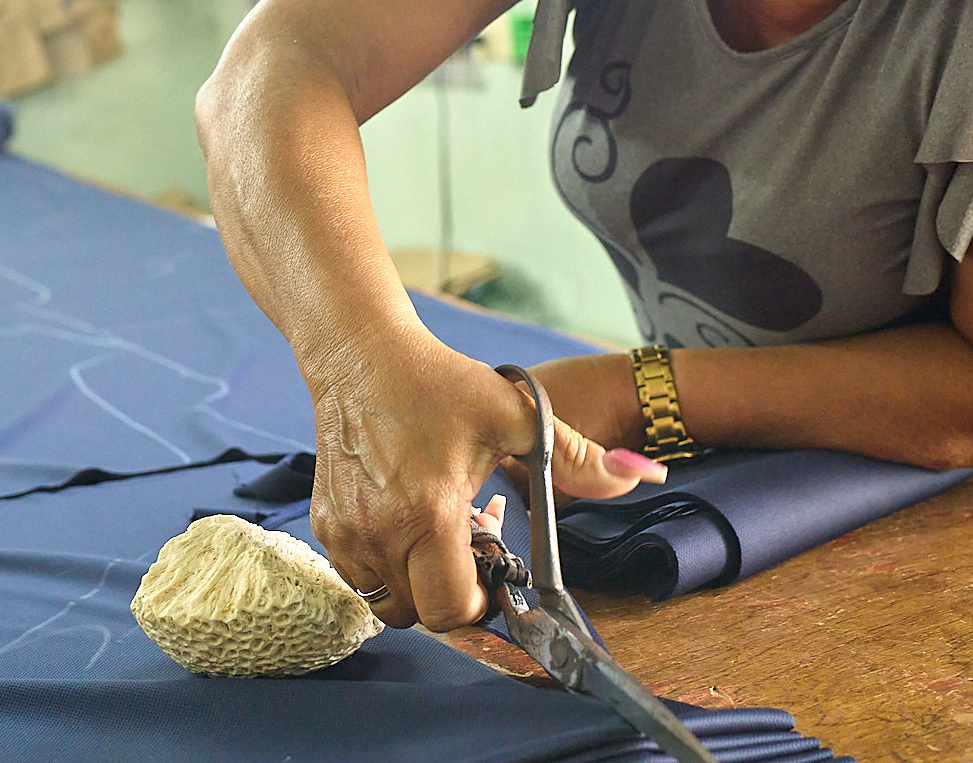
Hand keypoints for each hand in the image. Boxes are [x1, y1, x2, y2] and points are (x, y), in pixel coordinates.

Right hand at [307, 335, 663, 632]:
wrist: (360, 356)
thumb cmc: (438, 383)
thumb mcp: (516, 413)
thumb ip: (579, 455)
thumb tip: (645, 475)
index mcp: (429, 511)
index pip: (451, 609)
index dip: (481, 606)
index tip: (493, 571)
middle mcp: (381, 531)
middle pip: (421, 617)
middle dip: (453, 598)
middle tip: (470, 551)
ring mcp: (347, 532)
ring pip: (387, 603)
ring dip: (417, 586)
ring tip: (437, 534)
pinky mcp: (327, 524)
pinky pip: (360, 577)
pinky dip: (386, 568)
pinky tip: (407, 521)